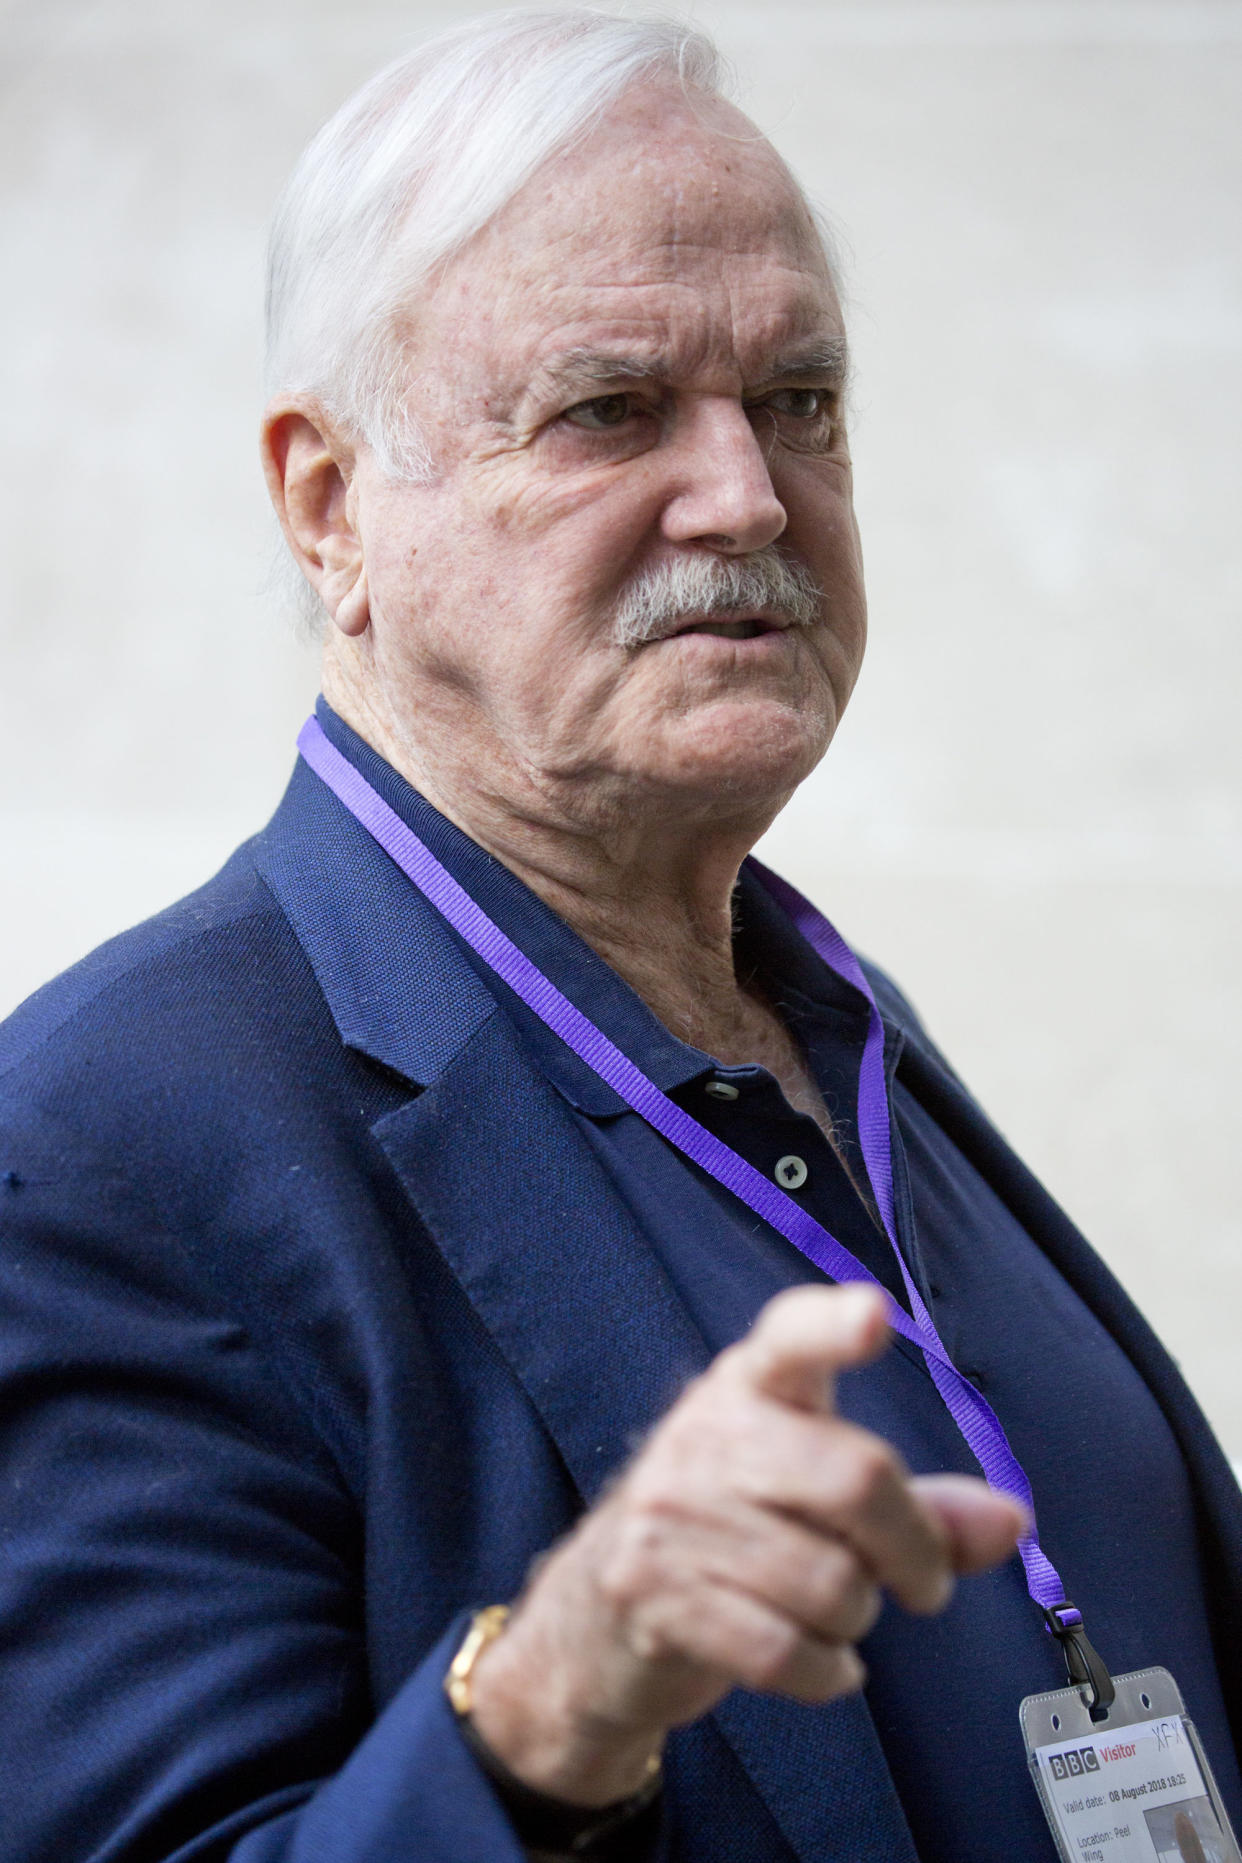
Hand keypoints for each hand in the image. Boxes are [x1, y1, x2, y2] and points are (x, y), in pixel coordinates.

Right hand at [468, 1284, 1026, 1805]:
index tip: (873, 1317)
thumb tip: (1009, 1520)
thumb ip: (916, 1507)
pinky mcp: (653, 1593)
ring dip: (858, 1620)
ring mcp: (671, 1513)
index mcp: (751, 1385)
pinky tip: (821, 1661)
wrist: (594, 1617)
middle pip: (856, 1478)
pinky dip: (827, 1673)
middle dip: (914, 1550)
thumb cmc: (731, 1536)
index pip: (792, 1337)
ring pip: (832, 1584)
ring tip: (833, 1613)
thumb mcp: (814, 1497)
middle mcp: (707, 1433)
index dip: (833, 1326)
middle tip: (923, 1584)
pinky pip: (788, 1651)